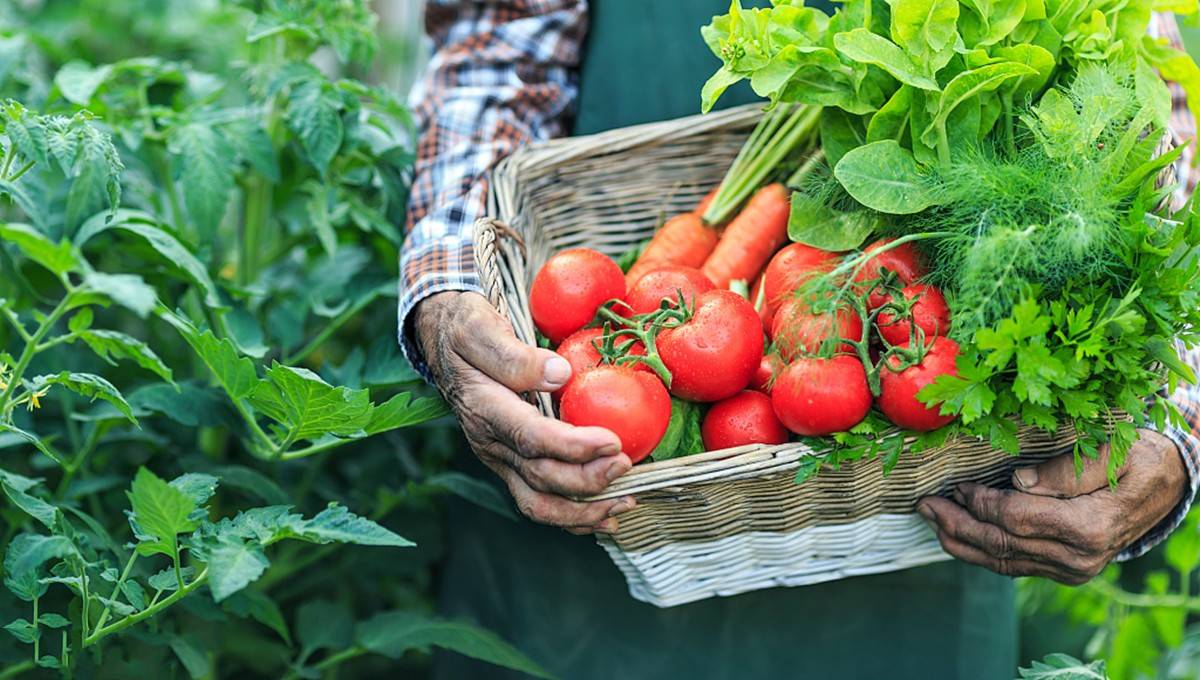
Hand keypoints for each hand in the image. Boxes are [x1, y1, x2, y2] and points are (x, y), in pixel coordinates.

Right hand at [413, 291, 634, 533]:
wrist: (442, 340)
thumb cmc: (465, 328)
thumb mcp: (480, 328)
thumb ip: (514, 355)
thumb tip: (560, 373)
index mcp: (484, 408)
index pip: (530, 437)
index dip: (573, 446)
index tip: (613, 442)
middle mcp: (490, 442)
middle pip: (540, 477)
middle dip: (587, 480)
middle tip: (627, 466)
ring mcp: (499, 458)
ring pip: (538, 502)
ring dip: (583, 512)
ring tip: (625, 502)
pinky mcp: (510, 464)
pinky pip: (539, 501)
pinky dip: (572, 517)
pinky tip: (604, 516)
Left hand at [918, 429, 1187, 583]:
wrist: (1164, 486)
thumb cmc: (1137, 458)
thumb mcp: (1111, 450)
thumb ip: (1066, 469)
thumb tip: (1018, 479)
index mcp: (1088, 527)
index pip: (1015, 519)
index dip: (980, 502)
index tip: (955, 483)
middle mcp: (1077, 558)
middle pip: (1001, 544)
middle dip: (957, 524)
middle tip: (924, 503)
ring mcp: (1069, 569)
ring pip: (1001, 561)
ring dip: (960, 541)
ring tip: (930, 518)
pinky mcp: (1061, 569)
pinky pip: (1012, 564)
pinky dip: (980, 550)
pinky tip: (957, 533)